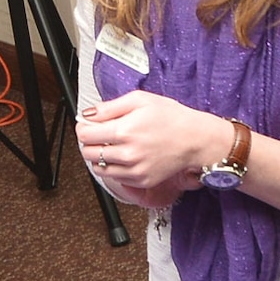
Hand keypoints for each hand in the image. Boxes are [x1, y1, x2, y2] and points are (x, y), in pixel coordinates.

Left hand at [75, 92, 231, 195]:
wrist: (197, 139)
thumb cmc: (172, 117)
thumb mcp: (140, 100)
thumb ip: (109, 107)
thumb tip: (87, 114)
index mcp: (125, 130)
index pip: (84, 134)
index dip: (83, 128)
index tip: (88, 125)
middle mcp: (127, 153)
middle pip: (87, 152)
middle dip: (89, 142)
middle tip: (99, 136)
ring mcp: (134, 169)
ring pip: (98, 167)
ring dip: (99, 157)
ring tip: (112, 146)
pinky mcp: (141, 180)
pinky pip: (114, 177)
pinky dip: (113, 168)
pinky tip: (124, 157)